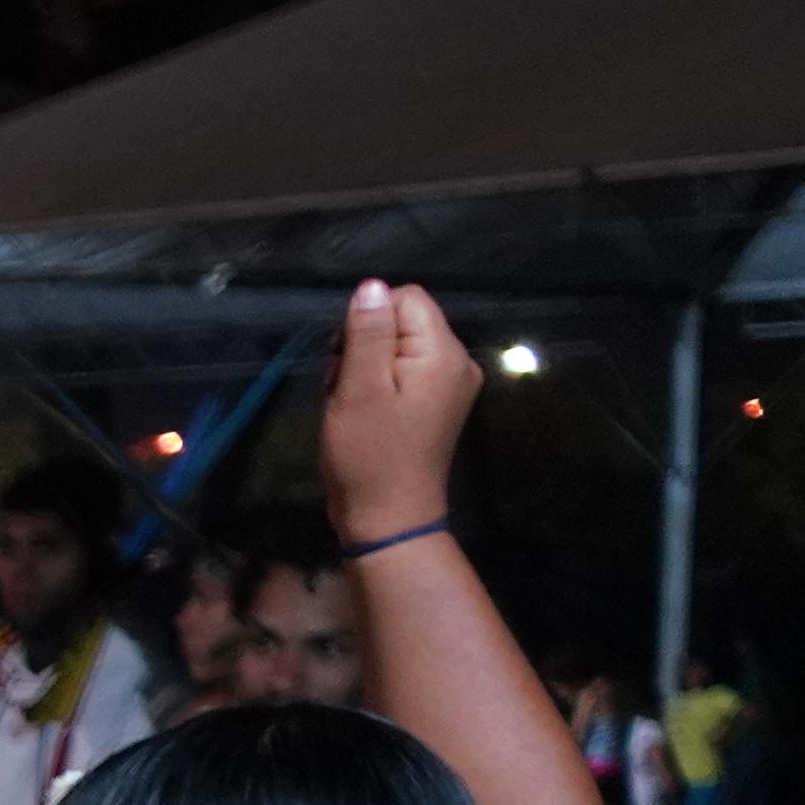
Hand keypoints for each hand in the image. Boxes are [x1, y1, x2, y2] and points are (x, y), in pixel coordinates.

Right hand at [319, 276, 480, 547]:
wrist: (389, 518)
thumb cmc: (368, 456)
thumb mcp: (358, 390)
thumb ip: (366, 334)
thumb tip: (370, 286)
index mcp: (442, 353)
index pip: (404, 298)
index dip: (367, 320)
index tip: (345, 361)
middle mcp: (458, 361)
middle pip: (405, 319)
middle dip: (365, 344)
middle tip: (345, 388)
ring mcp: (452, 383)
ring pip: (402, 344)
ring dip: (368, 366)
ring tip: (353, 403)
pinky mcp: (440, 402)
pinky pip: (408, 369)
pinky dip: (381, 383)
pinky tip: (366, 411)